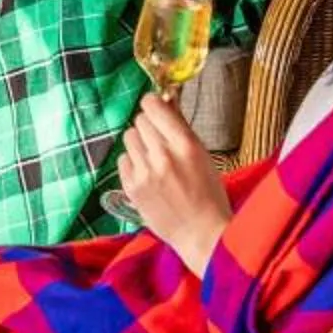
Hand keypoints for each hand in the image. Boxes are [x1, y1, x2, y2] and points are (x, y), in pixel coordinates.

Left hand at [117, 92, 229, 276]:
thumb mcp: (203, 155)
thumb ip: (181, 126)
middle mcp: (163, 155)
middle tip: (160, 142)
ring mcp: (145, 172)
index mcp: (185, 145)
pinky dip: (133, 164)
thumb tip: (166, 98)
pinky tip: (148, 175)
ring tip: (154, 160)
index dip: (153, 105)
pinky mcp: (132, 187)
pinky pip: (123, 159)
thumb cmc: (209, 195)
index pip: (153, 106)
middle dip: (149, 127)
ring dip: (140, 144)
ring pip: (129, 137)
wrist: (202, 234)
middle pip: (140, 120)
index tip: (156, 110)